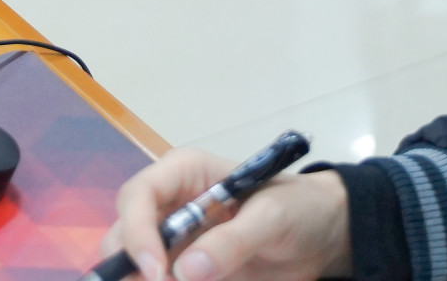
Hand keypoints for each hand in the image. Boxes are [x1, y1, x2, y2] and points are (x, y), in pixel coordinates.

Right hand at [103, 151, 350, 280]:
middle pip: (123, 236)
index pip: (138, 196)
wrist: (323, 237)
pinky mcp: (185, 273)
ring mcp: (174, 244)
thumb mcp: (273, 217)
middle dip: (129, 267)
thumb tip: (186, 270)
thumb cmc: (298, 208)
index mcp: (183, 174)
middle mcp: (169, 208)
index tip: (157, 271)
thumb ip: (234, 240)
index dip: (136, 232)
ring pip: (134, 268)